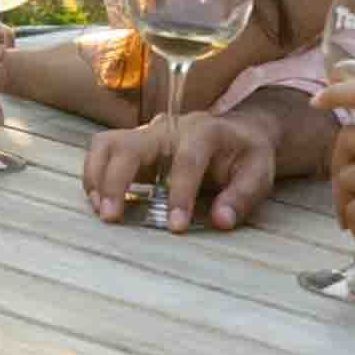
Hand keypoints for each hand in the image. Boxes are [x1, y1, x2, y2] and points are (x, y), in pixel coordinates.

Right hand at [84, 110, 277, 231]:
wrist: (238, 133)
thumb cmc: (247, 154)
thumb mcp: (259, 173)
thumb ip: (242, 196)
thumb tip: (221, 220)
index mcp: (204, 131)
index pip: (186, 160)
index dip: (180, 193)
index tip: (175, 226)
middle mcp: (169, 128)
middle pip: (130, 145)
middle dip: (116, 180)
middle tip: (112, 217)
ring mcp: (147, 135)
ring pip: (107, 144)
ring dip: (97, 177)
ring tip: (103, 210)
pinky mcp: (134, 146)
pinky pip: (103, 153)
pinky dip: (95, 177)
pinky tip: (102, 203)